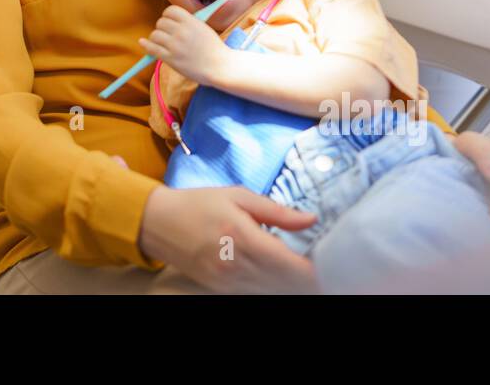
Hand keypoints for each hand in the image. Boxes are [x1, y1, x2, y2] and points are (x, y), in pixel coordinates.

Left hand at [138, 6, 230, 84]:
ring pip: (154, 35)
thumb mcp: (203, 28)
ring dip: (156, 38)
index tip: (169, 22)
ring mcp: (175, 45)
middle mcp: (181, 31)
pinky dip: (146, 45)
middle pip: (161, 23)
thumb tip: (172, 21)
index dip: (167, 16)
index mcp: (191, 22)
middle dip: (162, 28)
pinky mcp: (171, 58)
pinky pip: (152, 49)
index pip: (170, 11)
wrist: (220, 67)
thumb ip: (188, 23)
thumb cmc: (214, 48)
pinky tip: (142, 42)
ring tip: (162, 43)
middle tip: (168, 36)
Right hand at [139, 186, 319, 292]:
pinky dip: (270, 285)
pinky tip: (276, 274)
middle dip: (305, 278)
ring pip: (271, 289)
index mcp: (244, 237)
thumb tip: (311, 220)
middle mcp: (236, 264)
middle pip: (284, 282)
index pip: (290, 265)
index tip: (331, 263)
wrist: (158, 222)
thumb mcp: (239, 197)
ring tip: (302, 271)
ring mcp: (227, 280)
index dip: (313, 270)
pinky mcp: (220, 288)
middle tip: (323, 267)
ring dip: (288, 282)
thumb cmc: (199, 204)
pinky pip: (254, 291)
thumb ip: (277, 212)